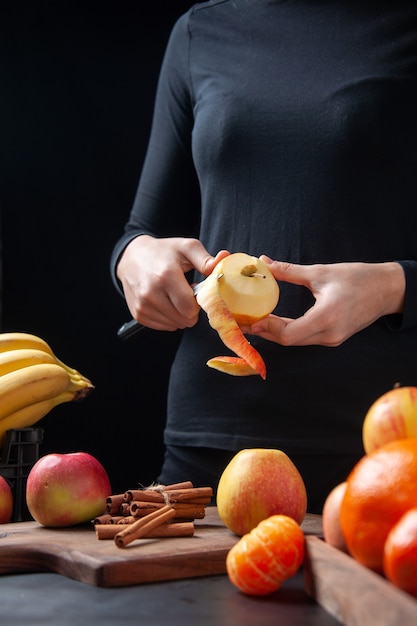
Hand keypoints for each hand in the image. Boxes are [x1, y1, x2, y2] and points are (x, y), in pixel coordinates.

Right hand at [116, 235, 229, 330]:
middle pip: (184, 319)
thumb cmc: (163, 251)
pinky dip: (169, 318)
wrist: (131, 257)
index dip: (199, 303)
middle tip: (186, 293)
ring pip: (175, 325)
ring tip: (174, 296)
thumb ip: (206, 259)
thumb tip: (224, 259)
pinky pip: (164, 327)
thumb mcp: (186, 248)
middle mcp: (150, 293)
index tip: (195, 291)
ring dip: (180, 314)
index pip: (190, 308)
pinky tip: (166, 302)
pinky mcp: (138, 315)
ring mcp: (142, 306)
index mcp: (165, 276)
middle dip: (191, 310)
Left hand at [241, 258, 405, 346]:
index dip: (266, 327)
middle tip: (244, 321)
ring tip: (256, 320)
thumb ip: (289, 271)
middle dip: (265, 331)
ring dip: (275, 332)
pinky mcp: (334, 338)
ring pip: (296, 341)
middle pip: (288, 340)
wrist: (388, 290)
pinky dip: (288, 331)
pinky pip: (305, 338)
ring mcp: (332, 339)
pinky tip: (276, 321)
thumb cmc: (359, 278)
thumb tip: (264, 263)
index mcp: (326, 318)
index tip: (249, 318)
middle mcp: (329, 334)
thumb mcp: (321, 272)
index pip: (288, 334)